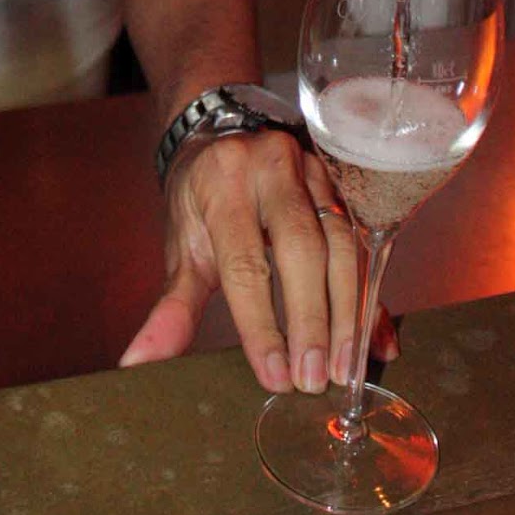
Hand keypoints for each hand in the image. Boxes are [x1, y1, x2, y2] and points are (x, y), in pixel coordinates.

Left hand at [119, 134, 398, 393]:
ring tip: (345, 369)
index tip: (274, 377)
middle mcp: (273, 168)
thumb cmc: (200, 200)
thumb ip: (172, 307)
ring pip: (343, 244)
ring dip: (348, 313)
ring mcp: (315, 170)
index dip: (261, 323)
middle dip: (312, 319)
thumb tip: (137, 363)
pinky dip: (370, 297)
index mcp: (224, 183)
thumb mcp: (182, 245)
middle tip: (315, 378)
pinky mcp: (344, 183)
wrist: (221, 136)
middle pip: (303, 247)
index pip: (245, 260)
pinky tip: (378, 343)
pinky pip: (365, 243)